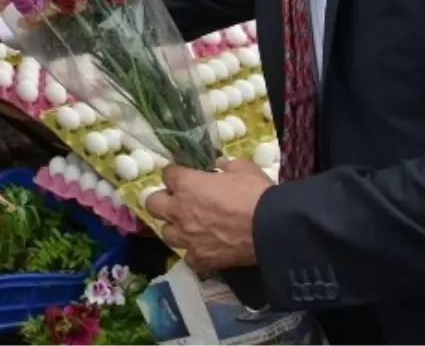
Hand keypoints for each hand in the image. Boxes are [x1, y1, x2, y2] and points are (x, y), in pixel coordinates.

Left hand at [145, 157, 273, 271]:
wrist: (271, 229)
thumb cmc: (256, 193)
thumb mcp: (242, 168)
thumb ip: (225, 166)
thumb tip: (219, 167)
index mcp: (187, 185)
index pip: (167, 175)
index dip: (176, 174)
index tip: (183, 176)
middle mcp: (180, 211)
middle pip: (153, 204)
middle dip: (161, 200)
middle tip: (176, 200)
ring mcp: (187, 238)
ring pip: (166, 233)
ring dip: (174, 227)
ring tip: (187, 226)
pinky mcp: (201, 259)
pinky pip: (188, 256)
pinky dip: (193, 251)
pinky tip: (203, 247)